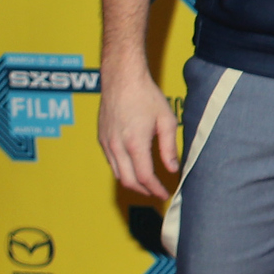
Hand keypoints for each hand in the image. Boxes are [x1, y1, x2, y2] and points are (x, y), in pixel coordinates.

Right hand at [98, 68, 179, 198]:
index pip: (145, 177)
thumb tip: (172, 169)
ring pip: (117, 173)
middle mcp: (116, 146)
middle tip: (158, 193)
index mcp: (134, 143)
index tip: (165, 195)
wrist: (121, 78)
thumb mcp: (166, 121)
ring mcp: (106, 143)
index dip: (155, 189)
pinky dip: (123, 170)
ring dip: (133, 182)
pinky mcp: (101, 138)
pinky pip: (111, 162)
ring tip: (148, 184)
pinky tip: (135, 167)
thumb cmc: (145, 96)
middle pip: (129, 181)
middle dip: (144, 191)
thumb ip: (169, 148)